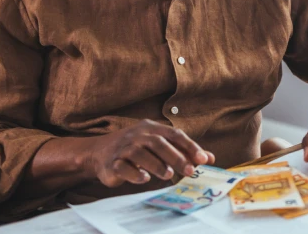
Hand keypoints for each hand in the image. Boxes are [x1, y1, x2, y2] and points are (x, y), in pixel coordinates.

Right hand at [85, 119, 214, 187]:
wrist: (98, 152)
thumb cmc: (135, 148)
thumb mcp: (159, 145)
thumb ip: (182, 151)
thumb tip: (209, 158)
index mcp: (151, 128)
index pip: (174, 134)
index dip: (189, 146)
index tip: (203, 159)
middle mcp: (137, 135)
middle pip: (158, 142)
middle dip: (175, 156)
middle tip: (189, 171)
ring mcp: (123, 148)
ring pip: (140, 153)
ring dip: (156, 164)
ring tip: (168, 175)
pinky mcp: (112, 163)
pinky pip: (122, 166)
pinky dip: (134, 173)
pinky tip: (144, 179)